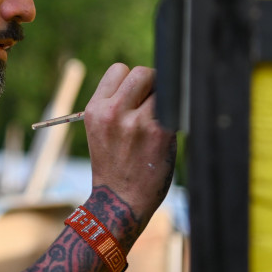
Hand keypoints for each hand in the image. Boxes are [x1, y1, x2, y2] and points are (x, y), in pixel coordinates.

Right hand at [84, 64, 176, 222]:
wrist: (119, 201)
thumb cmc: (113, 165)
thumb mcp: (101, 130)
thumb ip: (117, 104)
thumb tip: (150, 81)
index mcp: (95, 109)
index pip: (119, 70)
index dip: (131, 81)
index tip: (135, 98)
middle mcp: (113, 112)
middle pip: (142, 72)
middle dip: (151, 84)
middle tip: (152, 106)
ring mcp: (137, 121)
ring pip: (162, 87)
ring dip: (165, 101)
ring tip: (159, 121)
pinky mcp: (159, 132)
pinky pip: (175, 108)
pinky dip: (176, 116)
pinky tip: (167, 133)